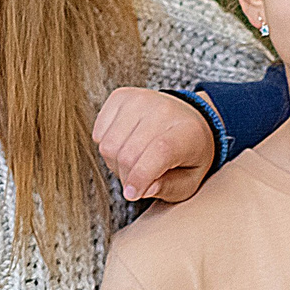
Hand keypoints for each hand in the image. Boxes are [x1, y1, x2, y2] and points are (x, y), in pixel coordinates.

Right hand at [92, 87, 217, 204]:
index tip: (132, 194)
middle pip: (129, 154)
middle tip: (138, 180)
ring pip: (109, 146)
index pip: (160, 151)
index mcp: (188, 132)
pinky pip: (98, 133)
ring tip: (132, 161)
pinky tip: (124, 144)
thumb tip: (144, 188)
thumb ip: (170, 188)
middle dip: (128, 177)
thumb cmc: (188, 154)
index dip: (141, 176)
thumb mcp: (190, 180)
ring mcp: (140, 99)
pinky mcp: (121, 96)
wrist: (187, 117)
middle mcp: (164, 110)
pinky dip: (106, 146)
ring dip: (115, 163)